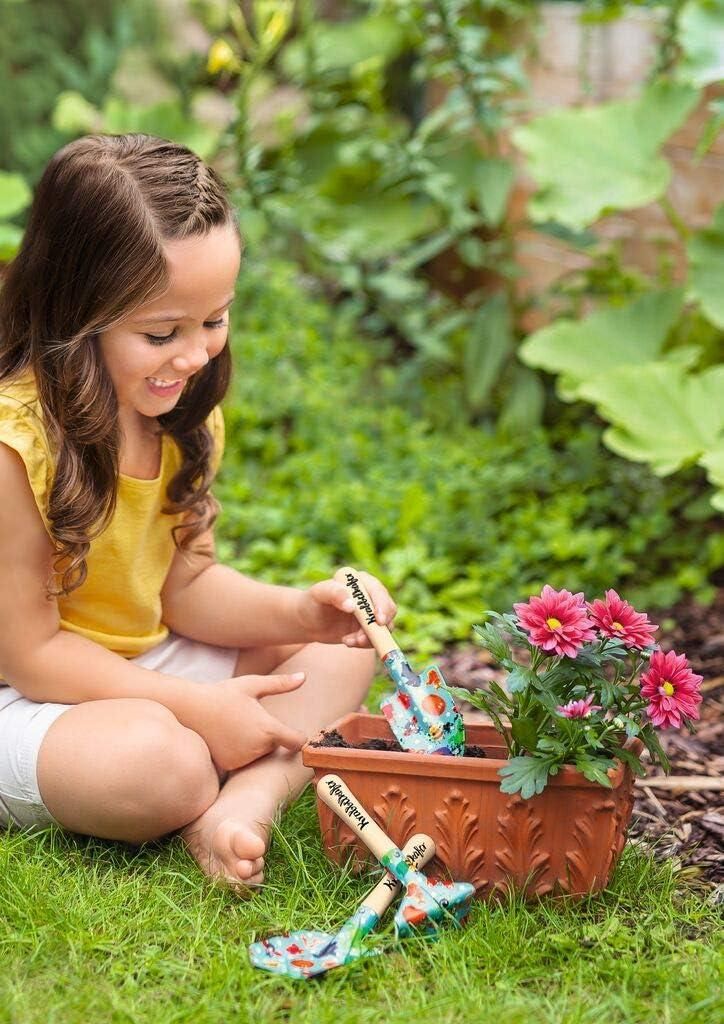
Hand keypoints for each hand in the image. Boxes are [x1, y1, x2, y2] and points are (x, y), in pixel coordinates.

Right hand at [190, 673, 306, 772]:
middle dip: (268, 735)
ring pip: (258, 754)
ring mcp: (242, 759)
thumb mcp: (252, 685)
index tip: (293, 731)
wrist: (190, 709)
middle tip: (249, 719)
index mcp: (268, 729)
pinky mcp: (228, 766)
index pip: (297, 742)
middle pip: (274, 746)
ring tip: (235, 726)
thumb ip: (280, 684)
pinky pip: (242, 760)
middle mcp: (257, 748)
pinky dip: (239, 752)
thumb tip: (304, 676)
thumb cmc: (223, 693)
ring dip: (253, 744)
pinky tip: (226, 737)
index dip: (297, 736)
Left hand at [299, 568, 396, 646]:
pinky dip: (363, 643)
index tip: (378, 620)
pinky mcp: (369, 629)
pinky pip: (375, 639)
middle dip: (379, 626)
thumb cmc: (311, 602)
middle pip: (388, 609)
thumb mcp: (318, 595)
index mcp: (360, 582)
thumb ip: (333, 593)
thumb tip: (351, 605)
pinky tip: (347, 641)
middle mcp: (370, 596)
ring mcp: (371, 613)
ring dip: (369, 637)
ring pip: (384, 627)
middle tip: (361, 639)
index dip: (382, 605)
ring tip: (348, 641)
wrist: (308, 621)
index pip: (378, 591)